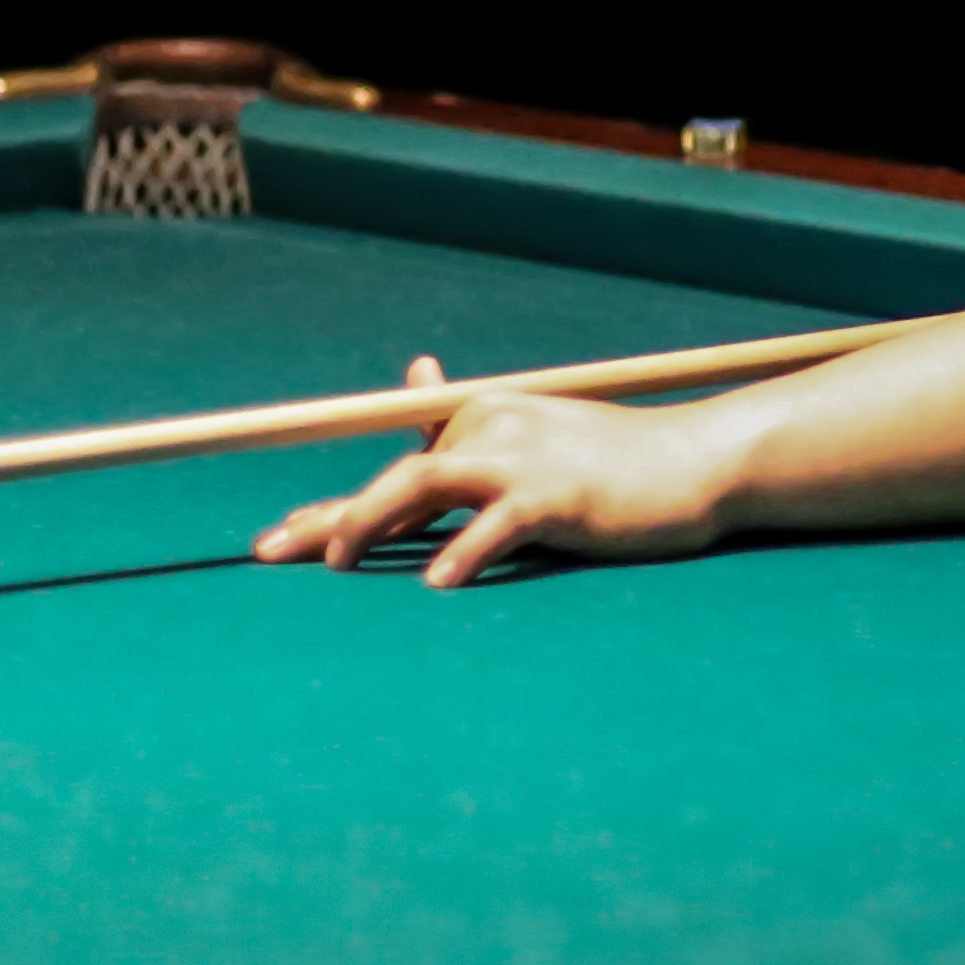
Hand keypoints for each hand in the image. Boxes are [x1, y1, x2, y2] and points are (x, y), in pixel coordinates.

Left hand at [251, 355, 744, 589]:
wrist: (696, 463)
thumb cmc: (616, 466)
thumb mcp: (538, 445)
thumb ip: (475, 435)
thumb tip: (418, 381)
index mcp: (481, 423)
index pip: (395, 466)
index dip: (332, 506)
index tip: (278, 540)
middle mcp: (491, 430)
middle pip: (394, 473)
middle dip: (327, 518)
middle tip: (268, 554)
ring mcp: (523, 460)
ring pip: (426, 481)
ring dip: (370, 519)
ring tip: (335, 564)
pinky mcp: (557, 494)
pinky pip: (496, 523)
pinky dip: (463, 551)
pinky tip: (435, 583)